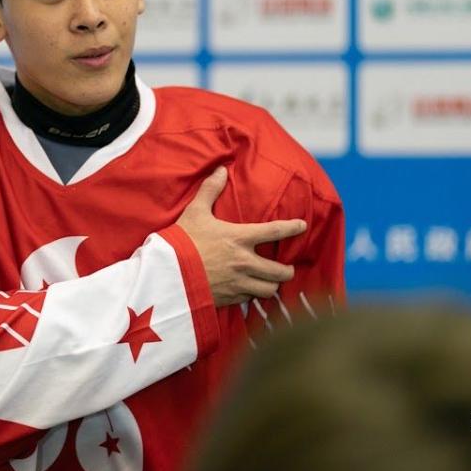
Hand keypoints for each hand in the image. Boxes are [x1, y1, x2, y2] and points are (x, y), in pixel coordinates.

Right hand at [177, 167, 305, 306]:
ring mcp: (238, 283)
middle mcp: (245, 262)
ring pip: (270, 290)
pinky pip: (250, 300)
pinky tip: (249, 292)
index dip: (293, 227)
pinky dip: (252, 296)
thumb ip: (210, 190)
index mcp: (239, 238)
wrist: (167, 273)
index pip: (275, 231)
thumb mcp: (195, 211)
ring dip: (272, 286)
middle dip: (287, 270)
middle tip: (285, 268)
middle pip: (281, 271)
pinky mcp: (229, 298)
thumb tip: (220, 170)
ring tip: (270, 282)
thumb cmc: (182, 240)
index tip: (302, 226)